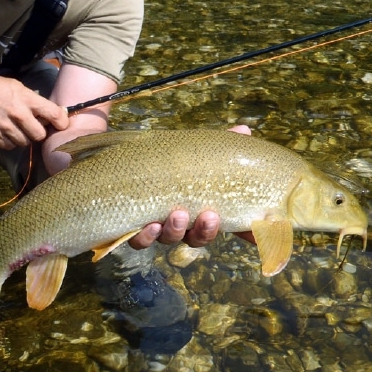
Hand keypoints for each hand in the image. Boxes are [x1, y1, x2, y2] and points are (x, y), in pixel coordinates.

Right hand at [0, 73, 68, 149]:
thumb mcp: (16, 87)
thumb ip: (34, 100)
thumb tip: (54, 113)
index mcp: (26, 99)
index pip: (54, 114)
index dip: (61, 122)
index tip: (61, 125)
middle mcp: (18, 114)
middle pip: (40, 135)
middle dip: (38, 132)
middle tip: (32, 127)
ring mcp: (5, 126)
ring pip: (24, 143)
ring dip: (23, 138)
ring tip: (16, 128)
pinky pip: (10, 146)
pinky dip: (10, 142)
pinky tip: (5, 132)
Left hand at [128, 125, 254, 249]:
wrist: (116, 158)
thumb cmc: (162, 158)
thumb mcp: (192, 149)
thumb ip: (218, 144)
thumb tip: (245, 130)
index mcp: (199, 207)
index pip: (226, 224)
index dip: (244, 232)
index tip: (255, 232)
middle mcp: (179, 222)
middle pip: (197, 237)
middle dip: (205, 230)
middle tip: (209, 215)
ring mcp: (155, 226)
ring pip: (169, 238)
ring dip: (176, 230)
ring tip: (178, 214)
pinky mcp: (129, 226)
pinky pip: (138, 240)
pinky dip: (145, 236)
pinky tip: (149, 225)